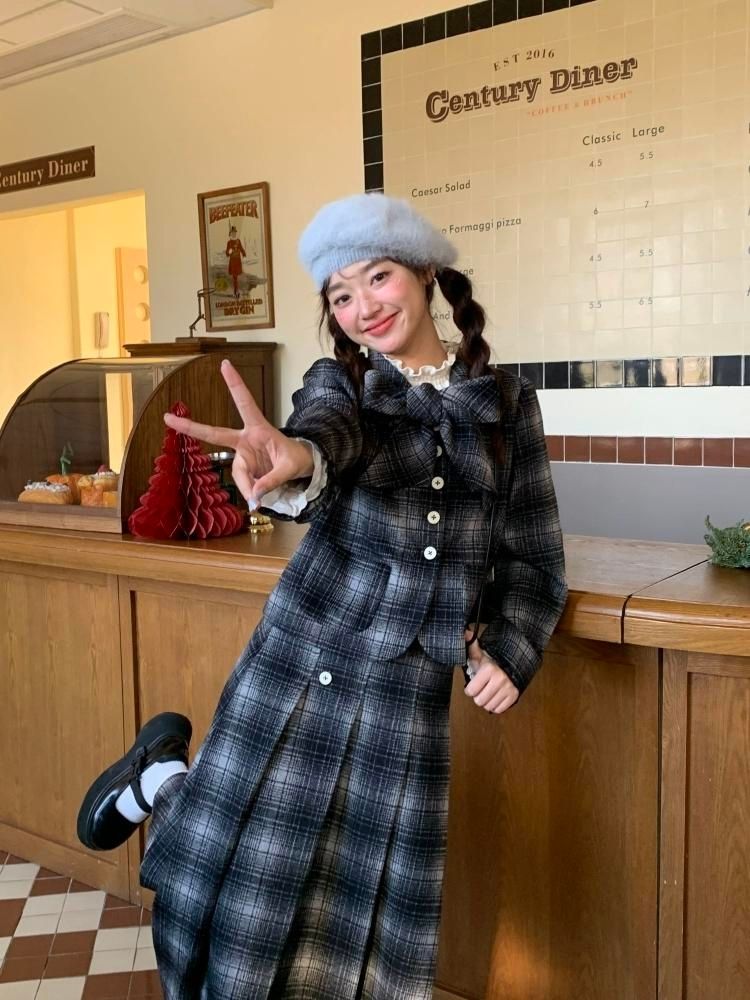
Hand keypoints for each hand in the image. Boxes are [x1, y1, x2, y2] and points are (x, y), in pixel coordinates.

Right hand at [163, 359, 313, 507]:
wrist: (301, 468)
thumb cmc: (296, 459)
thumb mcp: (291, 468)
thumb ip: (272, 480)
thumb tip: (253, 495)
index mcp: (259, 428)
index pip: (245, 403)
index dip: (235, 384)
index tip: (225, 364)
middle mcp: (246, 440)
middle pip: (215, 433)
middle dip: (191, 426)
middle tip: (167, 418)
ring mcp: (243, 455)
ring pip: (239, 475)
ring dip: (251, 486)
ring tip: (264, 496)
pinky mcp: (244, 470)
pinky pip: (243, 484)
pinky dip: (252, 492)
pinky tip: (261, 495)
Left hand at [463, 629, 518, 714]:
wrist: (513, 663)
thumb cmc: (492, 661)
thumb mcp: (479, 654)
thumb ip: (470, 646)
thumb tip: (465, 632)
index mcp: (489, 669)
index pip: (470, 691)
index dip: (469, 689)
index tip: (473, 684)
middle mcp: (500, 679)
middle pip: (479, 701)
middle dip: (478, 696)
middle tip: (481, 689)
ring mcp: (508, 688)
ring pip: (489, 706)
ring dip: (487, 701)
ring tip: (488, 692)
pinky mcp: (514, 696)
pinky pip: (499, 709)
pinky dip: (496, 705)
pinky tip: (495, 696)